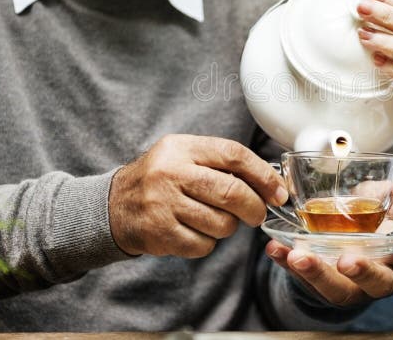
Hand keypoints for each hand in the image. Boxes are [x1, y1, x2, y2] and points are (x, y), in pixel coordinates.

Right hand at [109, 135, 287, 256]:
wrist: (113, 205)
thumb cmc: (163, 179)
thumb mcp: (185, 156)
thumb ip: (223, 163)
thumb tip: (272, 180)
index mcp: (182, 148)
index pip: (234, 155)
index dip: (263, 175)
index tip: (278, 192)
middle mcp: (171, 173)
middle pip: (231, 192)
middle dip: (254, 207)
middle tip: (257, 214)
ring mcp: (163, 204)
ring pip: (221, 223)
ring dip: (228, 227)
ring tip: (214, 219)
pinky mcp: (159, 234)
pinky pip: (203, 245)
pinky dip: (208, 243)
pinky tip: (195, 231)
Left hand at [265, 192, 392, 306]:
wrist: (346, 229)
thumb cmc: (379, 220)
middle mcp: (378, 275)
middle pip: (376, 283)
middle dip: (363, 272)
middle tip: (348, 260)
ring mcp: (347, 282)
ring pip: (336, 288)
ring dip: (317, 272)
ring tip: (299, 255)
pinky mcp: (318, 280)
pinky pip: (301, 276)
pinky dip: (286, 262)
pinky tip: (276, 248)